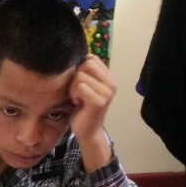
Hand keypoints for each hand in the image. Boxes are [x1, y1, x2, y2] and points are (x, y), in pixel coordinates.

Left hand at [69, 54, 116, 171]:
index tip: (81, 84)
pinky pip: (80, 86)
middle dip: (76, 77)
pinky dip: (74, 94)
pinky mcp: (99, 101)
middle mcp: (112, 83)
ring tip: (78, 98)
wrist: (88, 131)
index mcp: (110, 78)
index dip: (80, 69)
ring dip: (74, 88)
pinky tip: (78, 103)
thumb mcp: (86, 85)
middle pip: (86, 64)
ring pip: (81, 75)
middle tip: (78, 91)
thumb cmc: (83, 107)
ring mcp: (107, 92)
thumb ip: (87, 70)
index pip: (91, 58)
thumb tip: (84, 55)